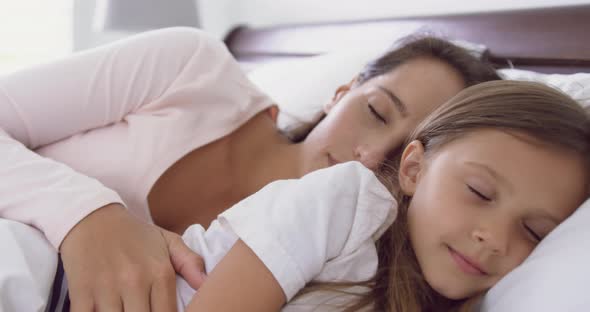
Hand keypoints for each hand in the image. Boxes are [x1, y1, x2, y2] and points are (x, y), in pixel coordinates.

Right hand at [60, 203, 205, 310]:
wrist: (91, 217)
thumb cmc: (134, 235)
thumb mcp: (167, 241)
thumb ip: (190, 263)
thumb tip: (206, 284)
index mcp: (159, 272)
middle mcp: (135, 281)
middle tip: (144, 310)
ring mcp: (107, 288)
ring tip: (126, 310)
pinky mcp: (81, 292)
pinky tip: (104, 311)